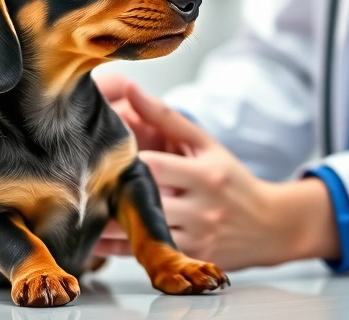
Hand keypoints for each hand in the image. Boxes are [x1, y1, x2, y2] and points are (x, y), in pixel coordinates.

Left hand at [92, 83, 340, 270]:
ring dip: (109, 227)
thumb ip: (168, 119)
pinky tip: (96, 242)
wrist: (272, 225)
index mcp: (204, 175)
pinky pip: (149, 255)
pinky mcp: (193, 258)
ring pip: (144, 232)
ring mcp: (197, 237)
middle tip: (75, 187)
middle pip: (147, 202)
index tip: (94, 155)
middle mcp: (202, 208)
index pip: (155, 166)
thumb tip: (132, 89)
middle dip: (111, 194)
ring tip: (79, 214)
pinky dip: (119, 250)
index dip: (123, 162)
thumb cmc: (234, 181)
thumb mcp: (207, 145)